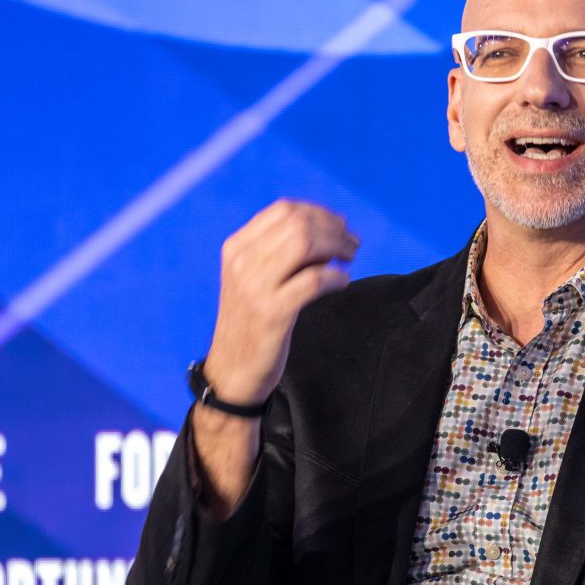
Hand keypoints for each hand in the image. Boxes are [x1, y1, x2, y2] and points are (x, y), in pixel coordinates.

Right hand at [191, 201, 356, 514]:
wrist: (232, 373)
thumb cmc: (251, 324)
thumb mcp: (254, 279)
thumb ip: (279, 253)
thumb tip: (324, 229)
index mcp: (237, 248)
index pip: (283, 211)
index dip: (320, 213)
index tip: (340, 226)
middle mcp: (242, 262)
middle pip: (298, 224)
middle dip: (334, 229)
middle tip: (353, 245)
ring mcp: (254, 287)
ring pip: (305, 244)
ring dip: (337, 247)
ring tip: (349, 258)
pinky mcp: (271, 313)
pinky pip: (313, 280)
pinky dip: (335, 277)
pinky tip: (342, 282)